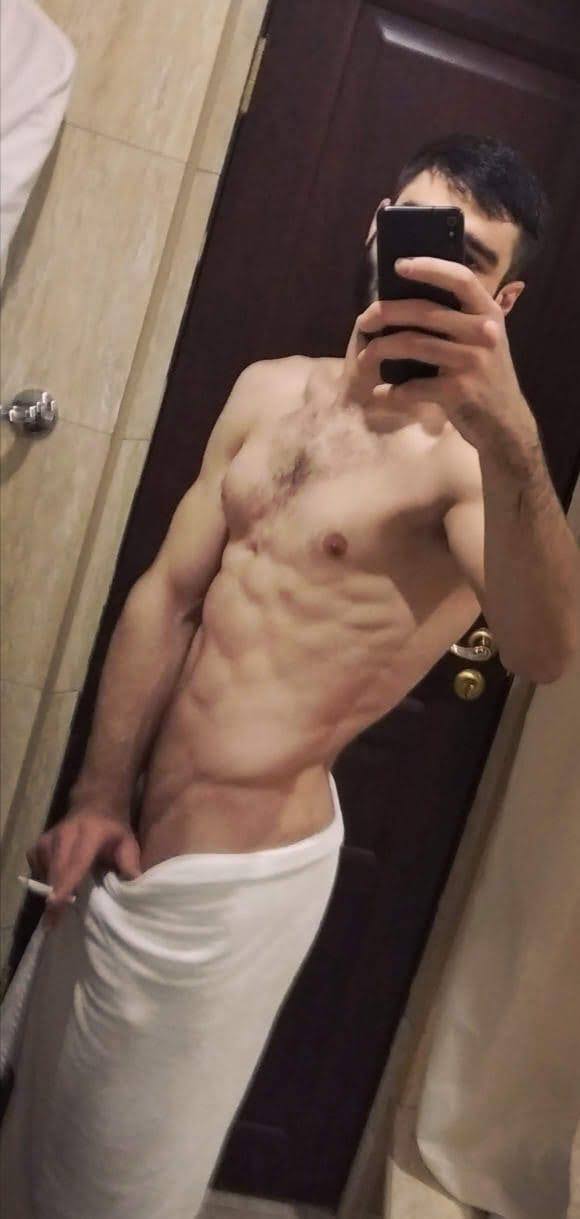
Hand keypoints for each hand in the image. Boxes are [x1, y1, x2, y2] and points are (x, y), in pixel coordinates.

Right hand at [26, 810, 141, 926]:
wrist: (94, 806)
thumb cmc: (113, 831)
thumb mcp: (128, 843)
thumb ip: (130, 863)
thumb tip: (134, 885)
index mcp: (90, 833)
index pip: (76, 861)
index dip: (66, 883)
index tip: (55, 902)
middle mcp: (64, 834)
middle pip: (57, 871)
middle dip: (55, 897)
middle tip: (53, 924)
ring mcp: (48, 839)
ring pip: (46, 874)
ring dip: (53, 890)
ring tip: (63, 904)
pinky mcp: (37, 847)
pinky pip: (39, 871)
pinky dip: (48, 881)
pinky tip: (61, 882)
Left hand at [342, 257, 538, 451]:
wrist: (504, 423)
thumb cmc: (486, 376)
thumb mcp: (486, 339)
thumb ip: (462, 318)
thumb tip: (414, 295)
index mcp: (489, 314)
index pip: (460, 279)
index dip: (429, 267)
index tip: (399, 265)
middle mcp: (483, 333)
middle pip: (425, 312)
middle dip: (387, 312)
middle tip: (365, 319)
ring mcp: (471, 362)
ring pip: (413, 345)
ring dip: (381, 349)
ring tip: (365, 355)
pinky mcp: (458, 390)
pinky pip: (413, 386)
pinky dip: (392, 391)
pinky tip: (380, 393)